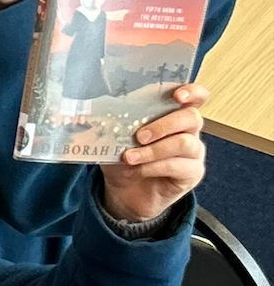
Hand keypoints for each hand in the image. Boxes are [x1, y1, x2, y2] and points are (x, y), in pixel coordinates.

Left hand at [99, 83, 208, 222]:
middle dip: (164, 125)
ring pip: (185, 143)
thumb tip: (90, 112)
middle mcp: (188, 130)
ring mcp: (194, 151)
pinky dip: (154, 167)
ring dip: (154, 150)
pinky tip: (137, 170)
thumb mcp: (112, 138)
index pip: (195, 96)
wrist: (124, 193)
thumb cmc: (123, 159)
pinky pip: (180, 166)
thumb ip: (111, 123)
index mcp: (173, 114)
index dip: (191, 92)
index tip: (177, 96)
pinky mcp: (192, 172)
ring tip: (130, 157)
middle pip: (191, 117)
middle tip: (139, 136)